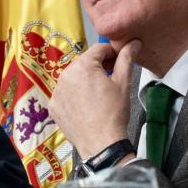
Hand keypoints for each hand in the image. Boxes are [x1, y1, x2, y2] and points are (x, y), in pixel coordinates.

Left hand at [48, 39, 140, 158]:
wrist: (101, 144)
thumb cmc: (113, 114)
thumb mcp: (123, 83)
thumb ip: (127, 58)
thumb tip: (133, 43)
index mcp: (83, 66)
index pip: (99, 49)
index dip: (112, 53)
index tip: (119, 61)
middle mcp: (65, 75)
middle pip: (84, 62)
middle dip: (98, 67)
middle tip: (111, 79)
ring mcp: (57, 91)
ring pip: (74, 77)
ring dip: (85, 80)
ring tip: (99, 94)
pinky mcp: (53, 106)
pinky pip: (65, 93)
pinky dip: (74, 95)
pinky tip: (86, 105)